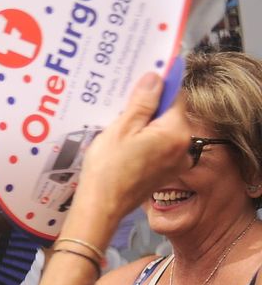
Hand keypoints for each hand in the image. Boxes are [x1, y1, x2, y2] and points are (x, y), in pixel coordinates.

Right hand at [72, 72, 189, 222]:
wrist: (101, 206)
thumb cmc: (107, 169)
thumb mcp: (121, 128)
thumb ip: (143, 102)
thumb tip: (156, 78)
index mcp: (176, 133)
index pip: (176, 97)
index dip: (158, 88)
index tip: (140, 86)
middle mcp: (184, 147)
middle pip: (171, 115)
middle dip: (149, 110)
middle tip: (122, 111)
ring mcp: (178, 162)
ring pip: (165, 132)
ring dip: (146, 127)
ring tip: (120, 132)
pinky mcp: (168, 172)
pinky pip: (161, 148)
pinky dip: (147, 143)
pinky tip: (126, 148)